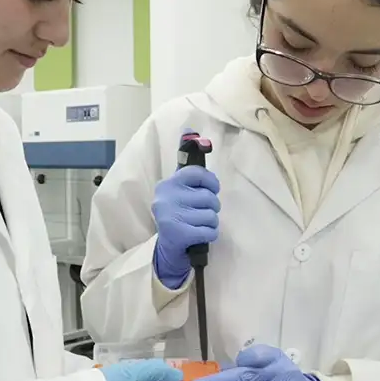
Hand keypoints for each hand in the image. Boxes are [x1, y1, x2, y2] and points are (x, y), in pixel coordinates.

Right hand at [151, 160, 219, 289]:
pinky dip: (211, 234)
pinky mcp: (179, 234)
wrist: (167, 247)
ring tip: (200, 224)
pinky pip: (210, 231)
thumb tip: (193, 133)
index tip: (212, 189)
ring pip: (211, 215)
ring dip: (211, 222)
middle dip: (212, 207)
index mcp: (168, 184)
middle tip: (202, 212)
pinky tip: (202, 234)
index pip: (197, 173)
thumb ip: (188, 170)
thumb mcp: (178, 191)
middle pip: (208, 197)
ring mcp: (171, 216)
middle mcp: (167, 198)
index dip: (211, 181)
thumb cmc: (178, 214)